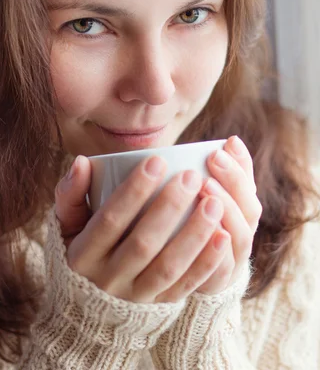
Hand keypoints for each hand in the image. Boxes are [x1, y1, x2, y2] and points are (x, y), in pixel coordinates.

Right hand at [55, 154, 234, 303]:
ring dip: (194, 234)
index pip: (110, 219)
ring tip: (214, 202)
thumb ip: (70, 194)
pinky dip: (206, 263)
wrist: (87, 316)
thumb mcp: (65, 227)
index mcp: (83, 255)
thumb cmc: (79, 254)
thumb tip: (82, 161)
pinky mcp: (159, 307)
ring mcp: (135, 296)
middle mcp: (108, 279)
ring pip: (168, 266)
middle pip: (143, 242)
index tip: (158, 160)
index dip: (134, 190)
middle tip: (192, 177)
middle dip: (170, 207)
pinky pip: (185, 287)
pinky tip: (222, 237)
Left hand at [194, 135, 261, 294]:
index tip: (225, 145)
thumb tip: (220, 140)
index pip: (249, 186)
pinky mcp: (213, 285)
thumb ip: (203, 174)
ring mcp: (231, 262)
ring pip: (240, 238)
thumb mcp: (195, 197)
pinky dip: (218, 253)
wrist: (176, 278)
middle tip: (213, 161)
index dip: (241, 166)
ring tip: (207, 188)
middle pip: (249, 210)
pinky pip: (222, 271)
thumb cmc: (182, 226)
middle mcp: (240, 236)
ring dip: (228, 211)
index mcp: (239, 213)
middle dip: (233, 182)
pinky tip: (211, 233)